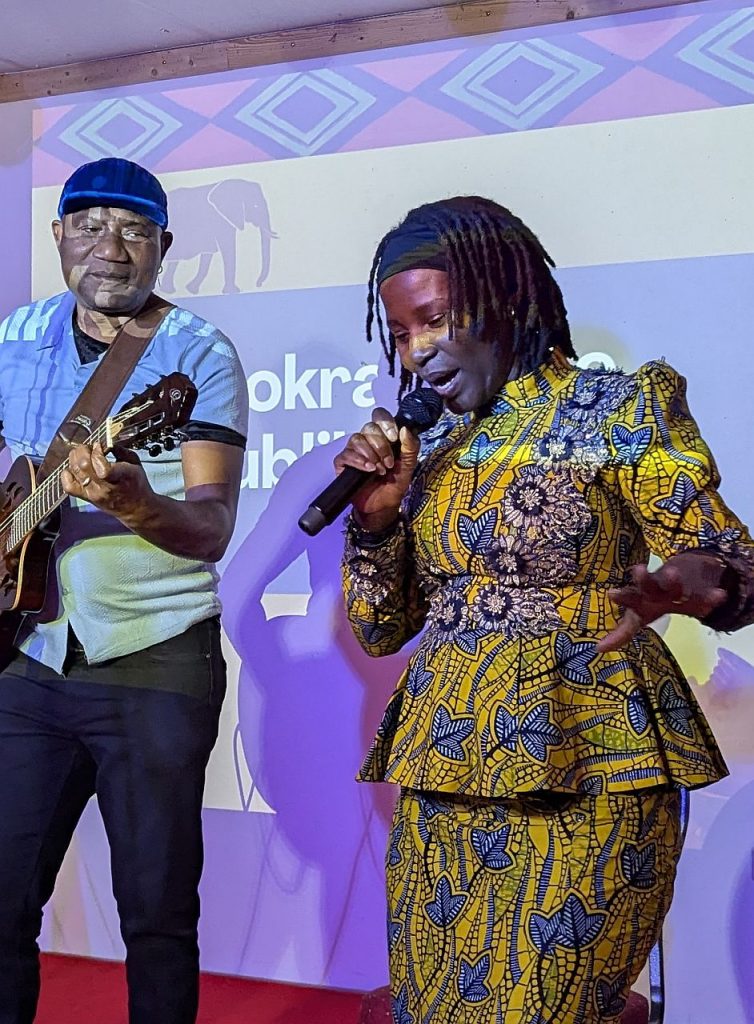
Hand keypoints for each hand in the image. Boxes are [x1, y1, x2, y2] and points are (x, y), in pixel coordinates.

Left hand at [62, 441, 151, 521]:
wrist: (136, 508)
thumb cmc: (137, 486)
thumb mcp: (135, 463)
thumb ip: (120, 449)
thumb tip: (106, 442)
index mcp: (120, 477)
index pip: (102, 466)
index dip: (97, 451)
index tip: (101, 446)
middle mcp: (104, 487)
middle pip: (83, 465)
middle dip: (84, 450)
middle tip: (90, 448)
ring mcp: (93, 493)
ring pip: (74, 471)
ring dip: (75, 458)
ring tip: (83, 455)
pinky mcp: (86, 497)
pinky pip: (68, 486)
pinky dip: (67, 474)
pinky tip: (74, 469)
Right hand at [333, 407, 419, 531]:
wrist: (383, 506)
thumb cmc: (394, 485)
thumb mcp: (408, 466)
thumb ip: (411, 447)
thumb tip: (405, 429)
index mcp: (383, 437)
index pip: (380, 416)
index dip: (386, 423)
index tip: (394, 438)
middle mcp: (367, 441)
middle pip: (369, 427)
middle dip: (381, 446)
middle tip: (388, 463)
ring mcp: (354, 451)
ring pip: (357, 438)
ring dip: (371, 454)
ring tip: (379, 469)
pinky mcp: (343, 463)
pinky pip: (346, 454)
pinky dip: (359, 461)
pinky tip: (368, 470)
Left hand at [598, 553, 727, 651]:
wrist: (687, 573)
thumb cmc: (654, 599)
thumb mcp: (639, 616)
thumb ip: (621, 633)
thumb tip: (598, 649)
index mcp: (641, 599)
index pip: (628, 599)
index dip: (620, 599)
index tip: (610, 593)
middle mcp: (656, 590)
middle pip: (648, 584)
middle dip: (644, 579)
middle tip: (639, 571)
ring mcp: (677, 589)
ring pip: (674, 585)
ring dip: (673, 580)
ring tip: (673, 574)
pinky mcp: (697, 592)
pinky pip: (704, 596)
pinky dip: (711, 597)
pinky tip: (719, 596)